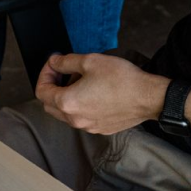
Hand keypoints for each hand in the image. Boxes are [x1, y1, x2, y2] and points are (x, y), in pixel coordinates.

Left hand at [35, 52, 166, 134]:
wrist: (148, 97)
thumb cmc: (121, 79)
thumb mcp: (90, 61)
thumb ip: (66, 61)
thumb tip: (54, 62)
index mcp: (68, 103)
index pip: (41, 91)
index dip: (44, 74)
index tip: (54, 64)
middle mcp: (75, 119)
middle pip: (50, 105)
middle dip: (52, 87)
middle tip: (62, 72)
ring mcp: (88, 126)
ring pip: (66, 114)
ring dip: (66, 97)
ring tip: (81, 80)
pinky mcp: (101, 128)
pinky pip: (82, 118)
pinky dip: (80, 106)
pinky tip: (94, 92)